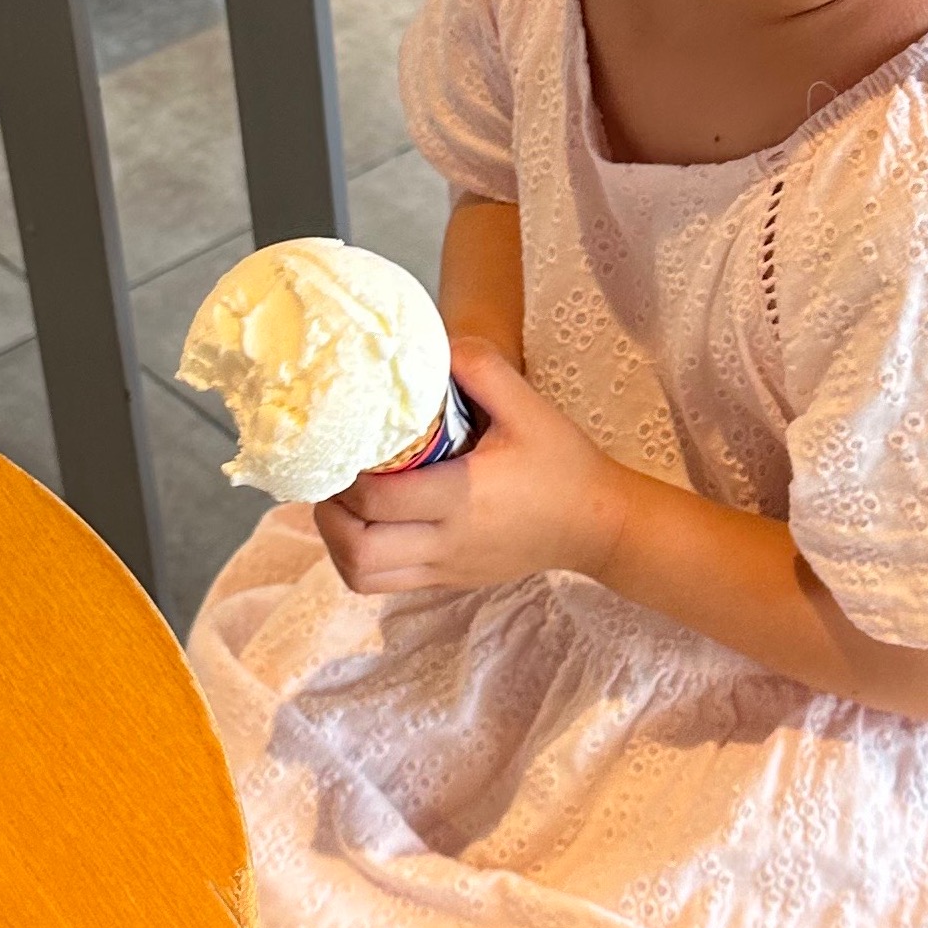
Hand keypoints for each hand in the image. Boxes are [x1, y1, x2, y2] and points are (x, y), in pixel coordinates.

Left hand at [312, 337, 629, 595]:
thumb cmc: (562, 465)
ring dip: (338, 542)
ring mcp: (445, 568)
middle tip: (333, 478)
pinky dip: (359, 559)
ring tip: (343, 506)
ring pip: (363, 574)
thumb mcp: (529, 407)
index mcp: (461, 497)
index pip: (376, 500)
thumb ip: (480, 370)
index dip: (344, 478)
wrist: (597, 524)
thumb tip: (432, 344)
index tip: (341, 448)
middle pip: (357, 549)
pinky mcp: (447, 581)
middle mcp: (446, 541)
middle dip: (330, 514)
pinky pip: (383, 583)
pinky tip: (367, 526)